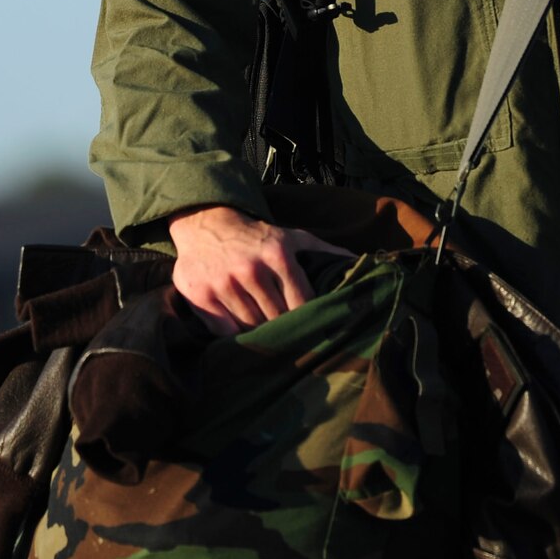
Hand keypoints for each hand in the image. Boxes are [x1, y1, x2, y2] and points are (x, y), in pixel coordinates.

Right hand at [167, 205, 354, 336]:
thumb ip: (322, 249)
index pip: (302, 303)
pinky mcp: (202, 296)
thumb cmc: (254, 237)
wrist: (204, 223)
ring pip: (252, 327)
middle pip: (278, 319)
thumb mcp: (290, 236)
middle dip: (285, 328)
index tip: (311, 327)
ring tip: (266, 331)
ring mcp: (224, 285)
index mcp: (278, 256)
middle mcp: (251, 270)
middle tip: (289, 335)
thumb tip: (357, 262)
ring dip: (260, 332)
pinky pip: (226, 332)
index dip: (308, 319)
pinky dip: (235, 333)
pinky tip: (241, 327)